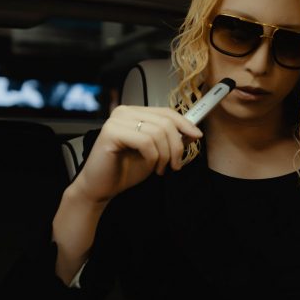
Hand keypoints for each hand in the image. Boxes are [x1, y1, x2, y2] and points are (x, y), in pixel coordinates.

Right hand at [71, 105, 202, 202]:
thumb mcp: (156, 153)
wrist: (101, 188)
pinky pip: (145, 141)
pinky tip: (149, 166)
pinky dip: (153, 157)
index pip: (166, 112)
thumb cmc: (125, 170)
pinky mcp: (111, 132)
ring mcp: (116, 121)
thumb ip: (171, 140)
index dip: (185, 123)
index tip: (197, 136)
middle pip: (165, 121)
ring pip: (158, 132)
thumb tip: (192, 132)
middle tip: (176, 164)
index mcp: (135, 113)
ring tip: (161, 168)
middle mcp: (124, 112)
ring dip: (165, 155)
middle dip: (176, 146)